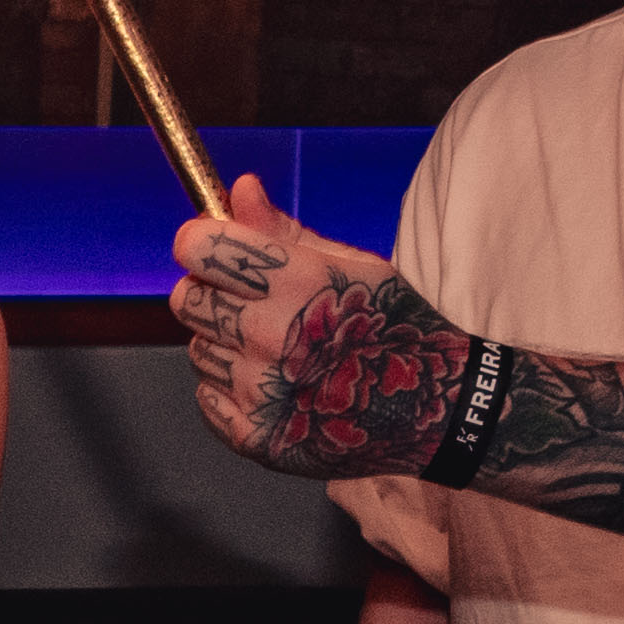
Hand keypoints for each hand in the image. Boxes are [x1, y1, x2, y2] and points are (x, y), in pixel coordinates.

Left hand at [172, 175, 458, 478]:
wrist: (437, 408)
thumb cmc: (394, 326)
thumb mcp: (350, 264)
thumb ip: (282, 229)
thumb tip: (239, 188)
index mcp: (298, 283)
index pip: (199, 247)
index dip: (201, 242)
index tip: (211, 247)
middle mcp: (273, 336)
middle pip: (187, 299)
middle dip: (209, 291)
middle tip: (249, 301)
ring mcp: (261, 391)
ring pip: (197, 348)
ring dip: (224, 343)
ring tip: (276, 347)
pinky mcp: (255, 435)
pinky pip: (206, 395)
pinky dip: (230, 388)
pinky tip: (274, 382)